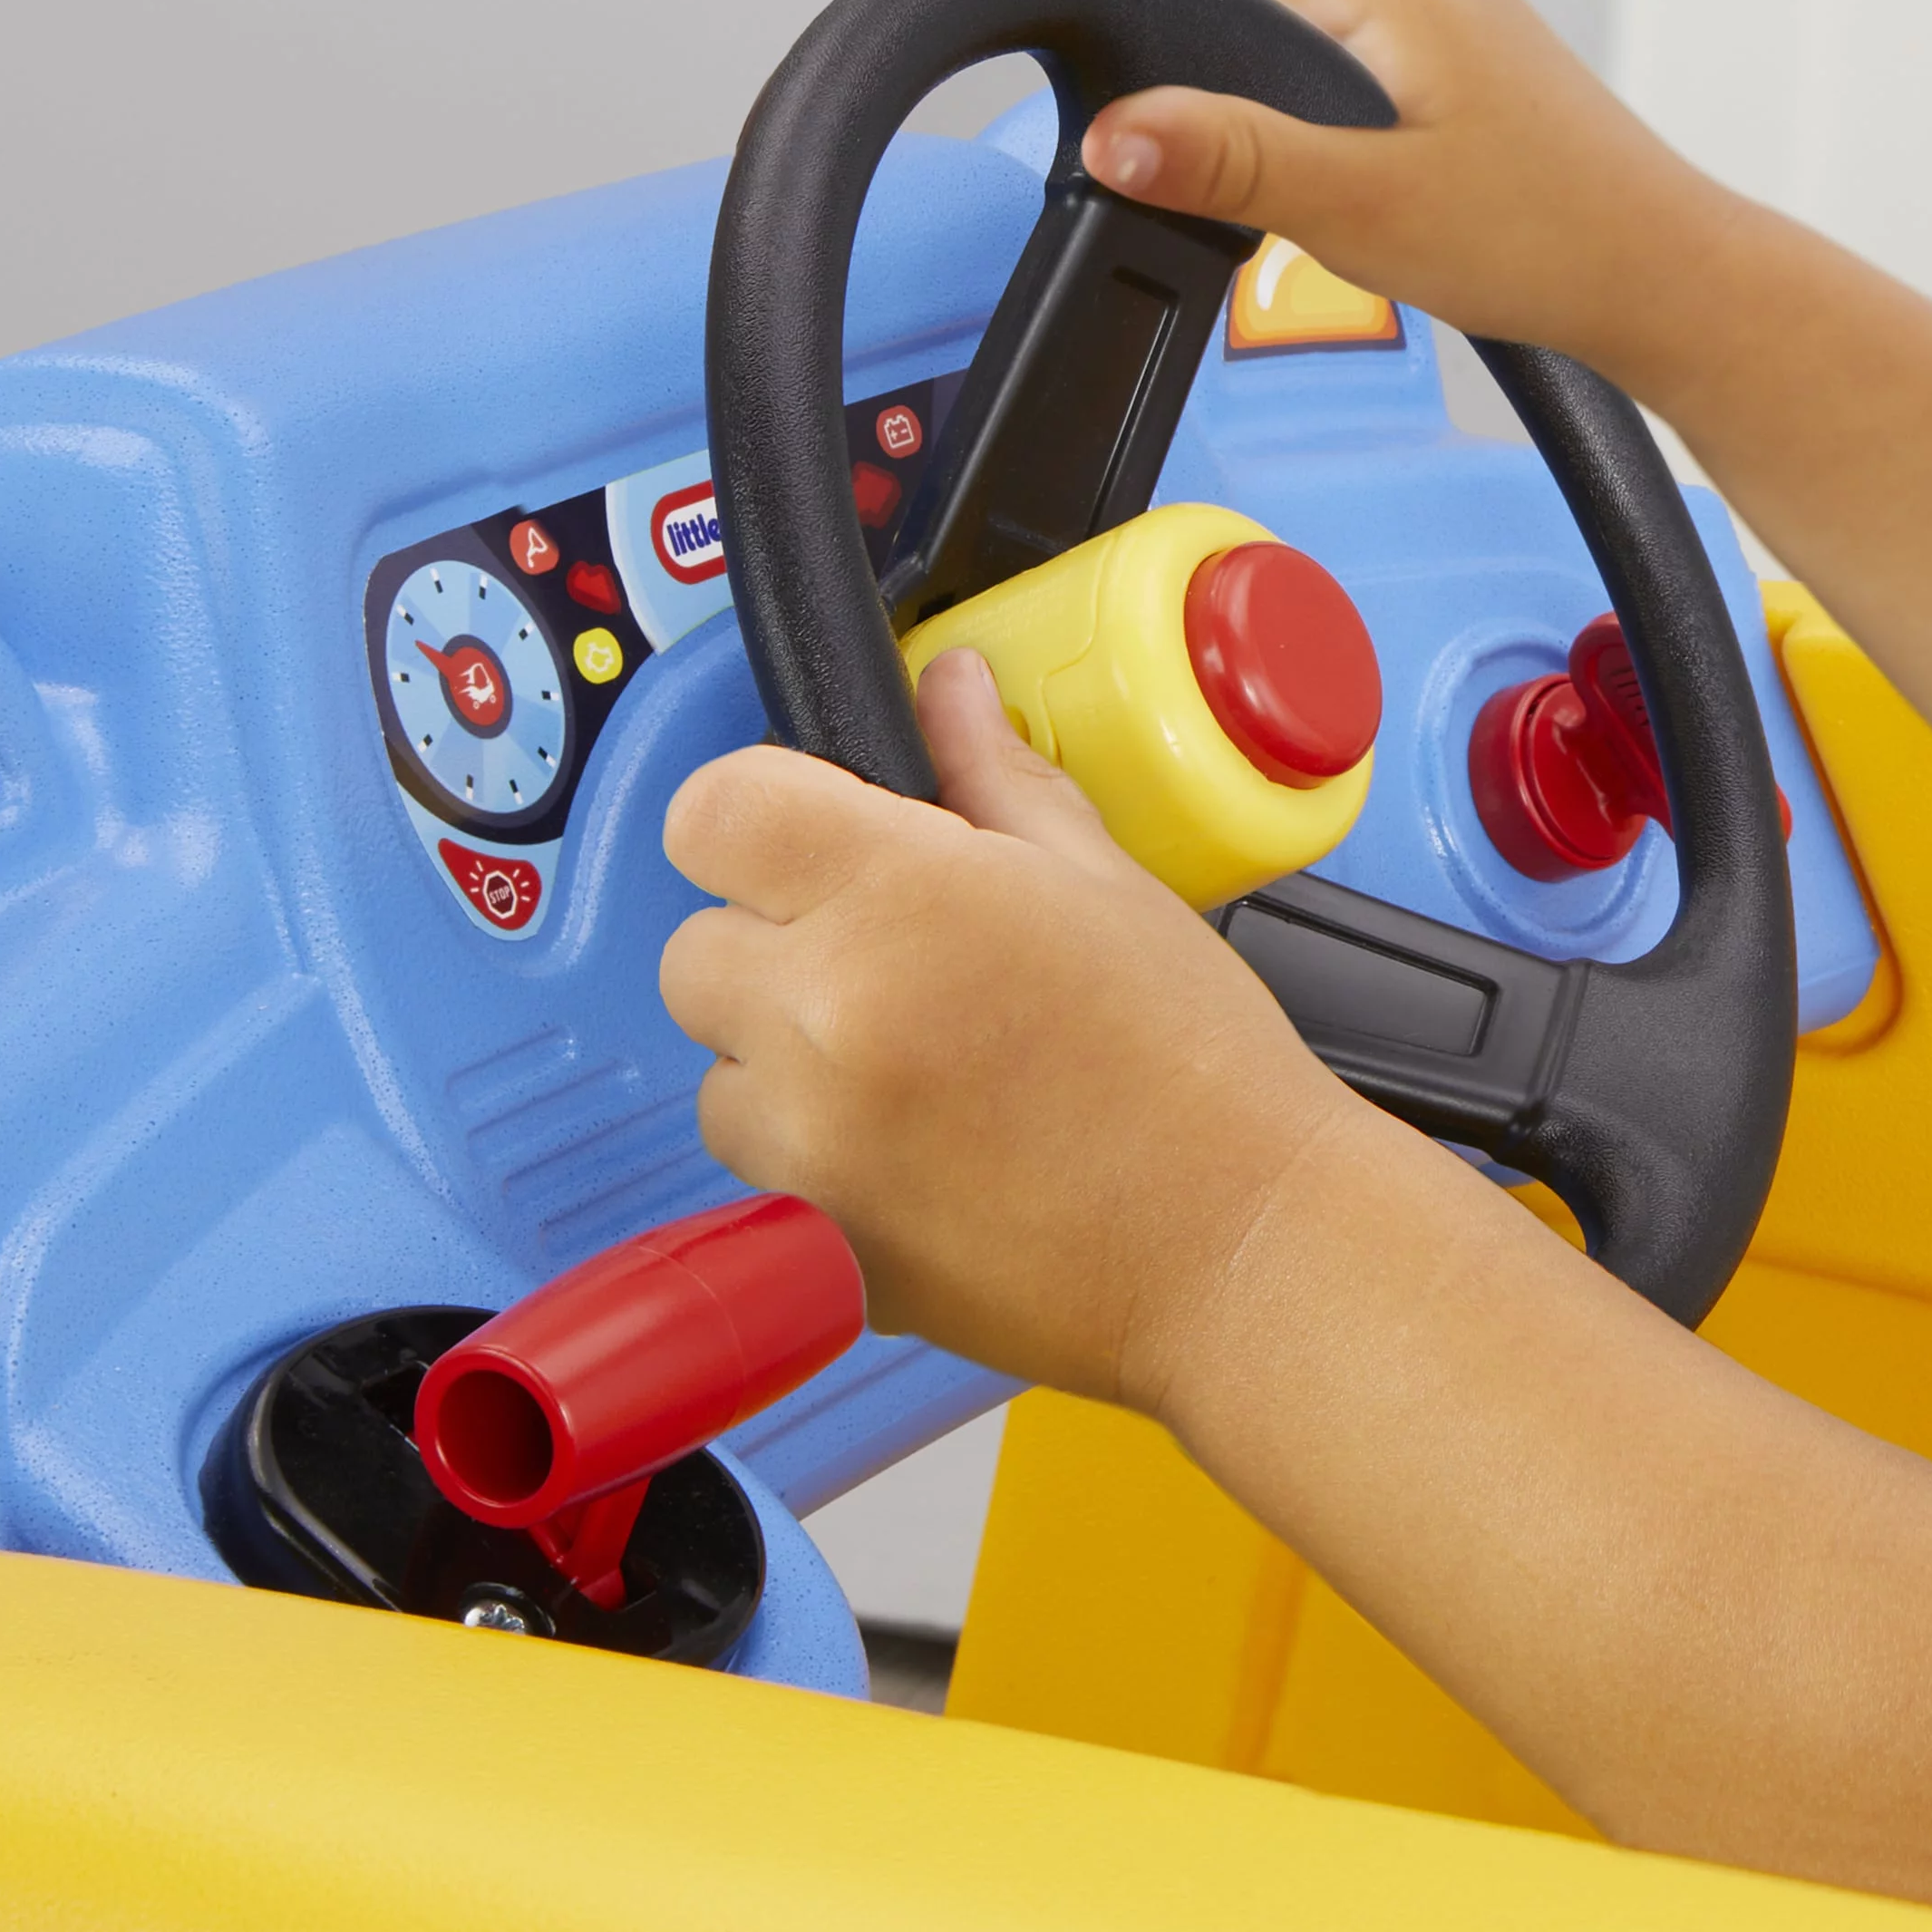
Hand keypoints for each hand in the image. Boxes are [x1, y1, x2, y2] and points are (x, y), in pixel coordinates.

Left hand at [658, 651, 1358, 1407]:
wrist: (1235, 1244)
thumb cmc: (1194, 1065)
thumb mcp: (1104, 882)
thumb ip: (993, 774)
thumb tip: (945, 687)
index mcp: (900, 894)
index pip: (713, 811)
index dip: (757, 814)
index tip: (809, 837)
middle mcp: (826, 1013)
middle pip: (696, 945)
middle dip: (773, 942)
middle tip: (890, 964)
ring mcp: (808, 1139)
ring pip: (714, 1066)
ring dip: (779, 1057)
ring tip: (909, 1069)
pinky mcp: (811, 1241)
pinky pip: (752, 1171)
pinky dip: (807, 1155)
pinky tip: (916, 1149)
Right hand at [1077, 0, 1730, 379]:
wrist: (1658, 272)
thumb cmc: (1546, 238)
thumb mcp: (1361, 211)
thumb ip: (1231, 162)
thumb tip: (1114, 133)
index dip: (1165, 2)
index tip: (1180, 105)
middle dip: (1218, 63)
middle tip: (1270, 164)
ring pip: (1291, 4)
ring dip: (1275, 89)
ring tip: (1330, 177)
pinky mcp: (1457, 37)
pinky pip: (1344, 35)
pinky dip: (1325, 100)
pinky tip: (1367, 172)